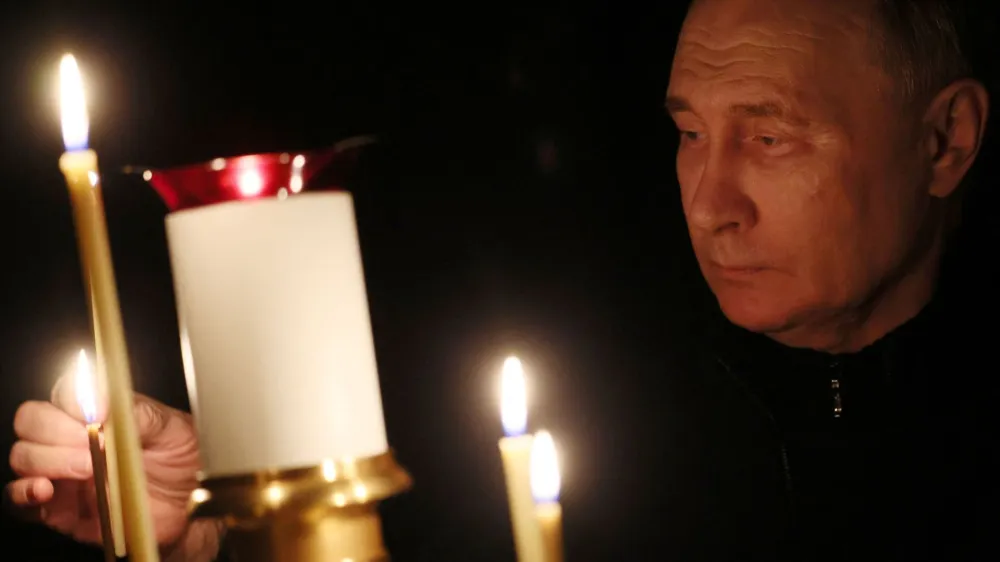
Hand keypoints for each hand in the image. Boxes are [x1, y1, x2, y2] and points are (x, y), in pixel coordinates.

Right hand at [6, 371, 222, 560]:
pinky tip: (46, 490)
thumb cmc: (184, 462)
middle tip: (89, 442)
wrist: (193, 509)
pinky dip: (24, 493)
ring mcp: (64, 473)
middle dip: (55, 429)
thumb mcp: (174, 429)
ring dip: (47, 460)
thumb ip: (140, 414)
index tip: (91, 410)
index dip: (72, 396)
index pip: (66, 391)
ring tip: (86, 468)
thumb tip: (103, 403)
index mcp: (101, 411)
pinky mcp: (59, 508)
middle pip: (34, 420)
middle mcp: (75, 438)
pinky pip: (21, 502)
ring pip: (25, 457)